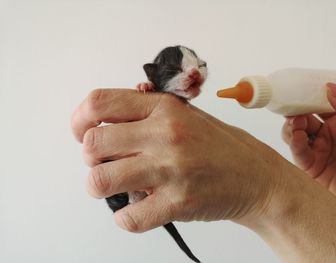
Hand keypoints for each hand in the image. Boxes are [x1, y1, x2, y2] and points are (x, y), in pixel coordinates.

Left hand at [71, 89, 284, 231]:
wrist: (256, 176)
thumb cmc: (218, 145)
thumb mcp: (185, 114)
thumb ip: (145, 113)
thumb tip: (103, 120)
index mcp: (164, 108)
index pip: (99, 103)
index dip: (79, 120)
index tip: (82, 133)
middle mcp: (165, 134)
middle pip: (92, 145)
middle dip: (92, 159)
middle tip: (108, 163)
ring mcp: (171, 170)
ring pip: (100, 181)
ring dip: (102, 187)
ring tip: (120, 187)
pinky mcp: (178, 203)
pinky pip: (128, 218)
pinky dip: (125, 218)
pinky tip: (139, 209)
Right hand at [282, 83, 335, 203]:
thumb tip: (329, 88)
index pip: (320, 105)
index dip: (309, 97)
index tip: (299, 90)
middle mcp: (328, 135)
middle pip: (304, 117)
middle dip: (296, 111)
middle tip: (292, 108)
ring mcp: (317, 150)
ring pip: (294, 133)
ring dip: (292, 126)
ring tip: (297, 124)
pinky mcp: (309, 165)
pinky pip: (297, 151)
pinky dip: (294, 142)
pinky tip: (297, 137)